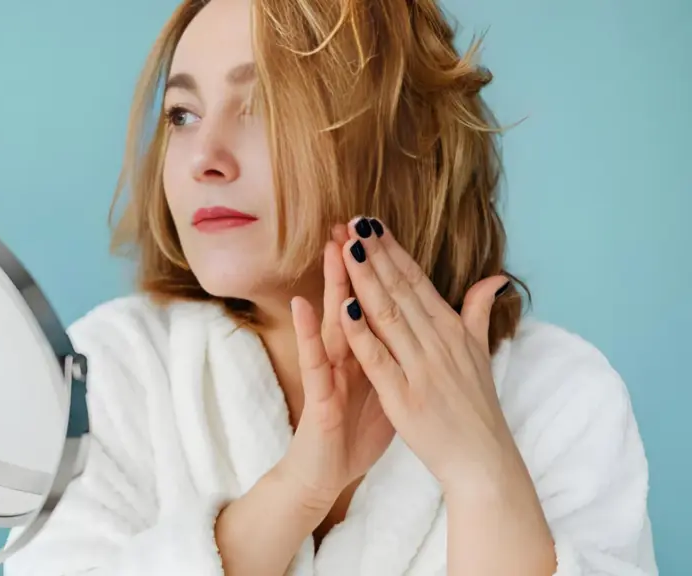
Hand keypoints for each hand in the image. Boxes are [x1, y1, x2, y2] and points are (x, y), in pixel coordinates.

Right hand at [275, 224, 395, 511]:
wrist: (329, 470)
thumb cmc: (355, 430)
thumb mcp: (389, 387)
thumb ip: (401, 353)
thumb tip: (424, 330)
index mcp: (368, 351)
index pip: (375, 303)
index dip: (381, 270)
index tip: (384, 232)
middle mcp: (344, 354)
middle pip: (351, 302)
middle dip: (353, 263)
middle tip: (353, 222)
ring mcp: (328, 371)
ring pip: (330, 322)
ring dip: (329, 285)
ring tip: (331, 249)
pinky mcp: (317, 393)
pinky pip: (313, 360)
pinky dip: (308, 333)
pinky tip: (301, 305)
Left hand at [337, 216, 522, 491]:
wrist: (483, 461)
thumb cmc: (476, 408)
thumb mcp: (479, 355)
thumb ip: (479, 313)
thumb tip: (494, 278)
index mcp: (451, 331)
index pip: (417, 281)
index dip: (392, 250)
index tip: (371, 222)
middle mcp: (438, 343)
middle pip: (400, 290)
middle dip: (375, 254)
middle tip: (352, 221)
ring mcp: (421, 368)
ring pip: (388, 315)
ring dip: (366, 279)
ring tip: (346, 247)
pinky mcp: (405, 397)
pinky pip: (379, 359)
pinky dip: (361, 332)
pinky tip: (343, 306)